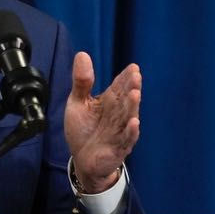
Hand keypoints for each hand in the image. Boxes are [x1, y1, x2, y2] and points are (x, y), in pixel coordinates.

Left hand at [63, 52, 140, 193]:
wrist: (82, 159)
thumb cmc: (83, 130)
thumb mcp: (78, 102)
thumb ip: (82, 82)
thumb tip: (82, 54)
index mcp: (109, 102)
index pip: (119, 87)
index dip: (125, 77)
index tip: (133, 67)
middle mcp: (117, 115)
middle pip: (125, 100)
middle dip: (131, 88)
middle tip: (136, 76)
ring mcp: (119, 131)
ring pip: (127, 117)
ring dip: (132, 107)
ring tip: (135, 94)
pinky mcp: (117, 148)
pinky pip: (126, 139)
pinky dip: (130, 132)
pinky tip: (134, 123)